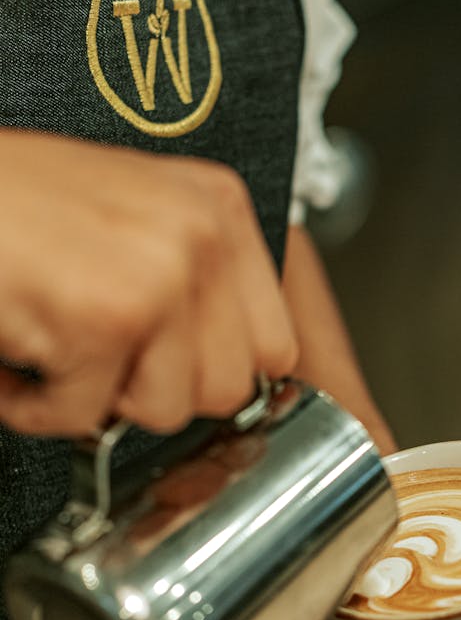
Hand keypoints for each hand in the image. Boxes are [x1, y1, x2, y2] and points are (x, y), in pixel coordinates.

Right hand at [0, 130, 297, 434]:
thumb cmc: (16, 201)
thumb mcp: (135, 219)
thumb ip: (195, 284)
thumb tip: (234, 370)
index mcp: (218, 208)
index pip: (275, 345)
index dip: (215, 372)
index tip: (172, 368)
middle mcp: (201, 236)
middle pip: (227, 390)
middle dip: (154, 389)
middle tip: (100, 351)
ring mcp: (158, 276)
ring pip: (163, 411)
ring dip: (94, 397)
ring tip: (56, 343)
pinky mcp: (102, 318)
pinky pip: (82, 418)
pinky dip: (35, 404)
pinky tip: (19, 350)